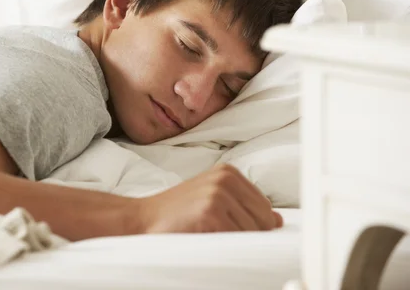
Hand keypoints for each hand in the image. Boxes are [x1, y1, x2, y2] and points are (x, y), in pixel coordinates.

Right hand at [137, 164, 282, 232]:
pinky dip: (226, 248)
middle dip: (248, 234)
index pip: (265, 207)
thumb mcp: (212, 199)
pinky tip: (207, 240)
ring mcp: (218, 195)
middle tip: (218, 235)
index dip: (255, 226)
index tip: (233, 230)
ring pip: (251, 232)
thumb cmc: (177, 213)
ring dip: (235, 242)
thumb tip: (277, 220)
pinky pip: (236, 240)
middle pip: (264, 220)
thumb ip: (244, 205)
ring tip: (210, 235)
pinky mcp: (211, 213)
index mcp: (228, 173)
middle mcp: (226, 180)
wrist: (143, 218)